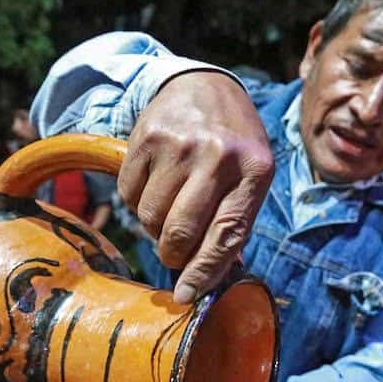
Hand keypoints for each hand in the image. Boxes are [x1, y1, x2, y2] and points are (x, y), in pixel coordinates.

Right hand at [120, 71, 273, 303]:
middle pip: (181, 232)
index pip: (226, 235)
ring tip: (170, 211)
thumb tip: (213, 279)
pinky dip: (137, 203)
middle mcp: (217, 155)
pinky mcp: (145, 137)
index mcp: (254, 171)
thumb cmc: (235, 144)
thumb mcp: (253, 176)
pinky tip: (156, 186)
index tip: (186, 296)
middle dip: (174, 255)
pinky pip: (128, 195)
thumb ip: (237, 223)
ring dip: (155, 229)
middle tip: (175, 253)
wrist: (205, 86)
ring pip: (150, 218)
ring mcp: (178, 145)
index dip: (204, 272)